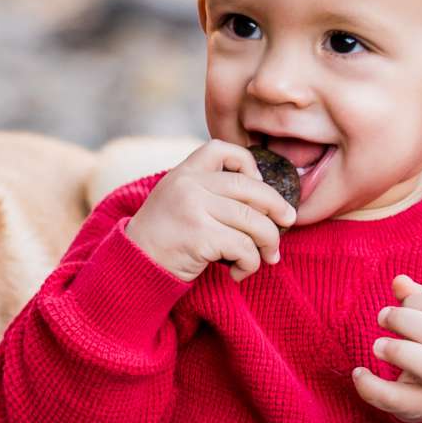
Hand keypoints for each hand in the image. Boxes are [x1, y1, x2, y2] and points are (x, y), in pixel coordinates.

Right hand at [124, 140, 296, 282]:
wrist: (133, 266)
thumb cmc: (162, 238)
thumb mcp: (176, 199)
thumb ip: (206, 189)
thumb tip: (262, 195)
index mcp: (184, 172)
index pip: (222, 149)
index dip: (248, 164)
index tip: (257, 184)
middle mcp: (189, 185)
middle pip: (251, 189)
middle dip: (277, 207)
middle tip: (288, 223)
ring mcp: (194, 209)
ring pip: (254, 222)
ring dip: (268, 243)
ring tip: (267, 258)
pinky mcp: (201, 237)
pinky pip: (244, 248)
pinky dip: (250, 264)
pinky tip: (238, 272)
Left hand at [353, 274, 421, 421]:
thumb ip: (417, 298)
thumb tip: (399, 281)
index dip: (416, 299)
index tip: (400, 304)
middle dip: (404, 321)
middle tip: (382, 318)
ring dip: (397, 351)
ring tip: (376, 346)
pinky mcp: (419, 407)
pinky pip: (395, 399)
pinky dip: (371, 387)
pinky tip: (358, 373)